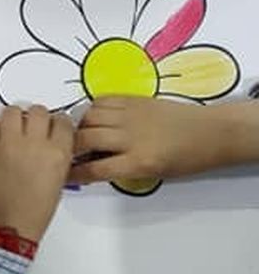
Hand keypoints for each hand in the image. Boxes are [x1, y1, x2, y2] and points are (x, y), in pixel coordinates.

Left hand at [0, 105, 73, 241]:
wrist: (8, 225)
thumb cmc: (36, 209)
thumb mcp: (58, 180)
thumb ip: (56, 155)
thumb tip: (49, 140)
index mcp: (58, 153)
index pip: (62, 121)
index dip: (56, 124)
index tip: (50, 129)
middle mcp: (34, 142)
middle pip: (37, 111)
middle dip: (33, 118)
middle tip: (28, 130)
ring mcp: (8, 143)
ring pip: (11, 111)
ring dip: (11, 119)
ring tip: (8, 132)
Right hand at [71, 97, 258, 184]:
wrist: (210, 132)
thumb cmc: (186, 159)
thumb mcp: (153, 173)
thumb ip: (121, 169)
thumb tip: (92, 164)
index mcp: (139, 162)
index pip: (95, 169)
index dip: (74, 173)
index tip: (63, 174)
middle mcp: (131, 137)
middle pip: (85, 139)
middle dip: (71, 148)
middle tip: (68, 152)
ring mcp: (131, 115)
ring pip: (89, 117)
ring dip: (80, 127)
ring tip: (82, 134)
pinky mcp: (133, 99)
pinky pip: (101, 100)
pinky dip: (92, 110)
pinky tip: (96, 118)